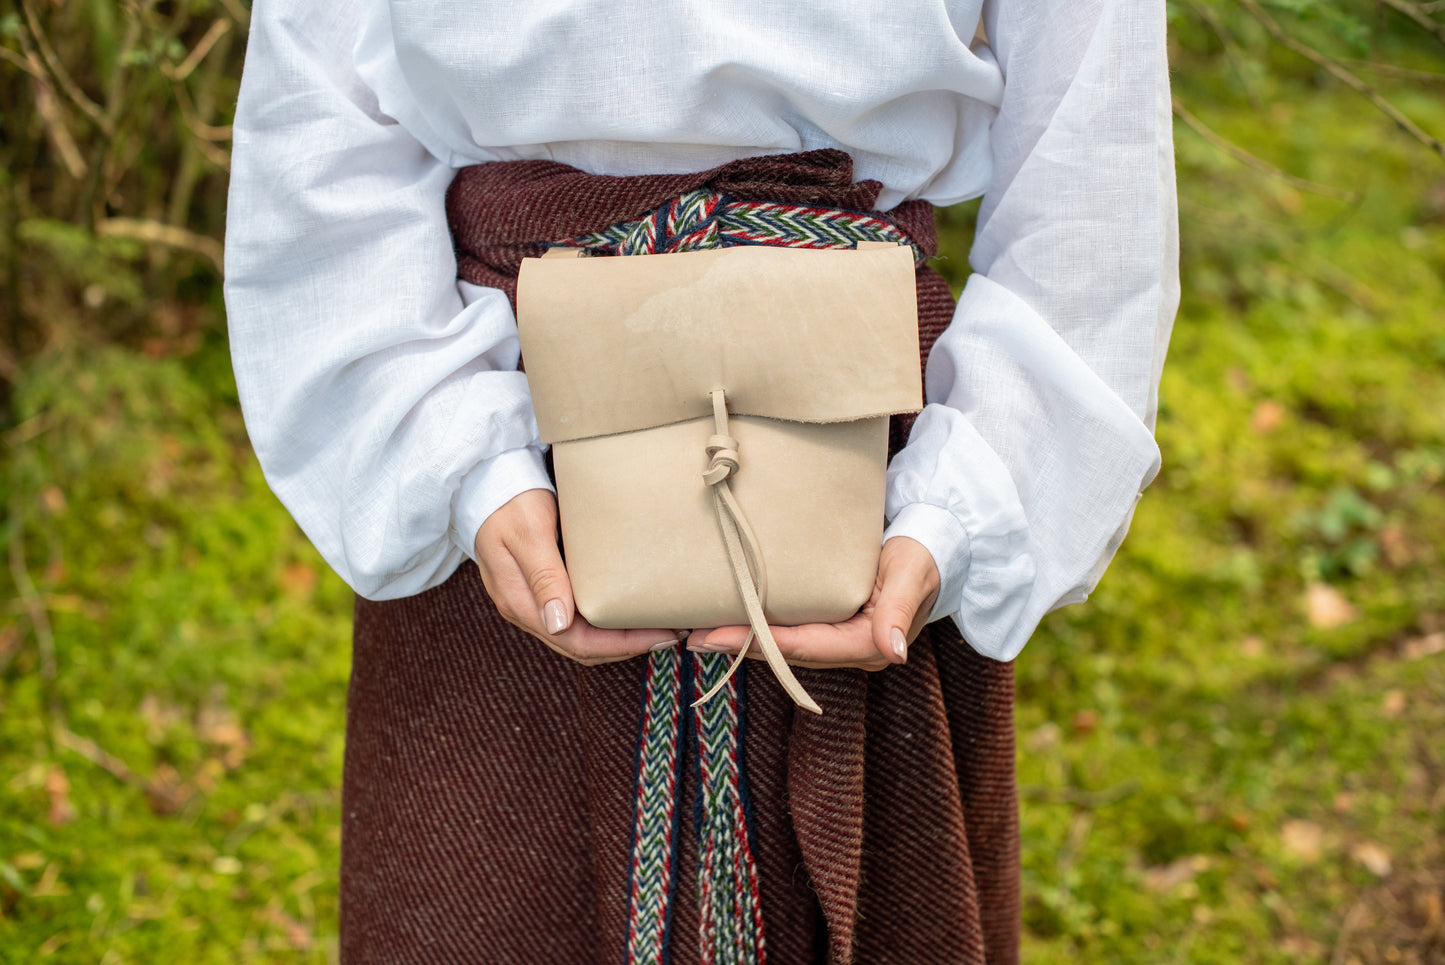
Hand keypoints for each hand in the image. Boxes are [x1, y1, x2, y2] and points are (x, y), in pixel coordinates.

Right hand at [474, 489, 679, 664]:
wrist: (487, 483)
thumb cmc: (509, 502)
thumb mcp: (528, 532)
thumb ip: (544, 575)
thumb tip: (558, 623)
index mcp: (520, 603)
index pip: (577, 642)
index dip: (621, 645)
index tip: (660, 636)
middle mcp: (528, 610)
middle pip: (582, 646)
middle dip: (628, 646)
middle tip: (670, 634)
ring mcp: (535, 602)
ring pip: (581, 637)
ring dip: (620, 638)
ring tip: (658, 626)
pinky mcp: (545, 589)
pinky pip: (579, 619)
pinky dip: (607, 621)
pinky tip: (630, 609)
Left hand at [692, 535, 939, 670]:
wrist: (935, 541)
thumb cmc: (925, 552)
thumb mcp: (912, 574)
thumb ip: (899, 611)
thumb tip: (895, 653)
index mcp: (869, 644)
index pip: (804, 647)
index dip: (760, 644)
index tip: (718, 637)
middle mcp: (850, 650)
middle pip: (787, 654)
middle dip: (740, 647)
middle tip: (693, 638)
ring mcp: (840, 639)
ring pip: (783, 646)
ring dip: (743, 641)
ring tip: (698, 632)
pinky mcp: (831, 624)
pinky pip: (789, 631)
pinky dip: (758, 627)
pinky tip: (729, 618)